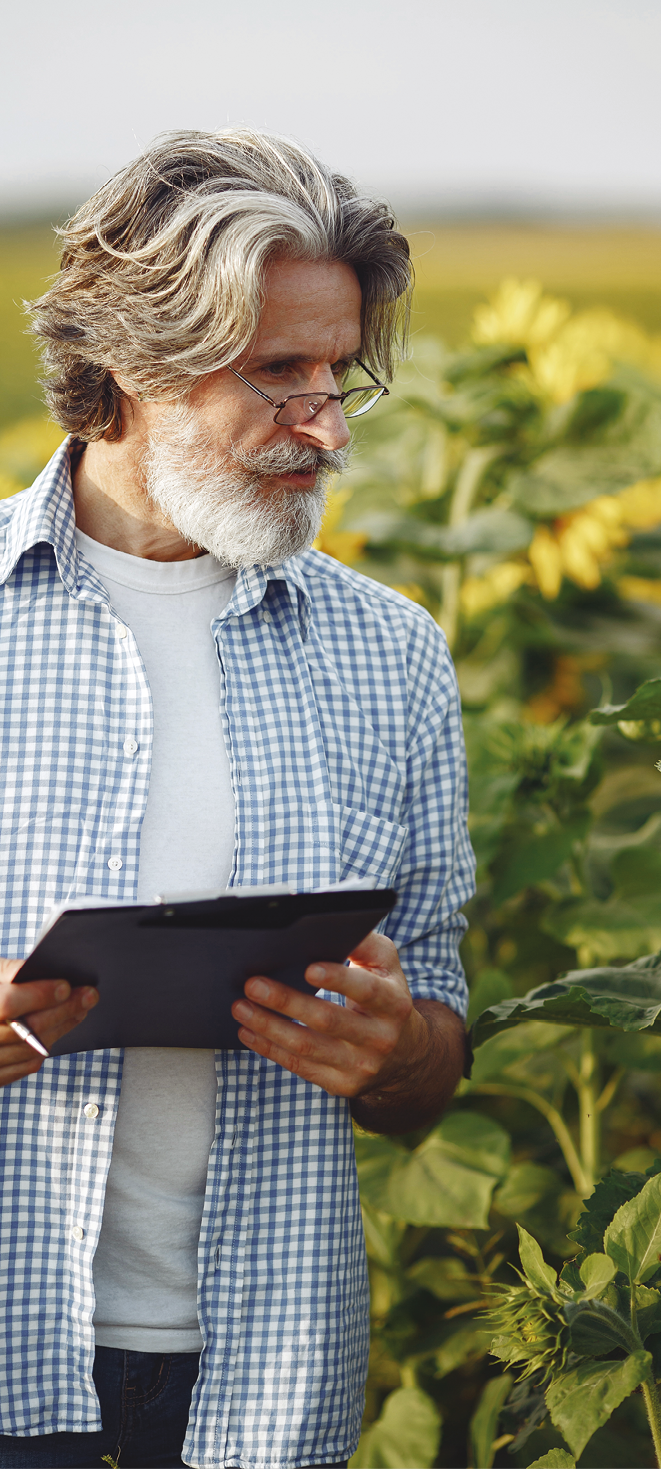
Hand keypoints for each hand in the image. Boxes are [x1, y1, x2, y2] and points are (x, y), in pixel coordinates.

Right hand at [0, 959, 97, 1085]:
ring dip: (60, 1030)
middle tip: (89, 995)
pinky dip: (43, 1049)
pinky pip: (20, 1068)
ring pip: (28, 1051)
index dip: (38, 994)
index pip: (7, 1003)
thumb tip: (42, 972)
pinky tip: (58, 1031)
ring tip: (79, 1010)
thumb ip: (6, 972)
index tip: (65, 985)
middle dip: (62, 1010)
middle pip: (25, 1030)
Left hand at [232, 931, 427, 1097]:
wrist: (405, 1053)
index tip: (307, 968)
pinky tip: (248, 1032)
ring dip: (269, 1027)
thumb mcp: (386, 965)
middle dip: (287, 1001)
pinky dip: (270, 1049)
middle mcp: (381, 1038)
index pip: (366, 990)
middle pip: (328, 1020)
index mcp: (394, 1002)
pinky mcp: (341, 1084)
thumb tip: (330, 922)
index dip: (338, 979)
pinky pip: (300, 1066)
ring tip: (240, 1007)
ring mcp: (361, 1065)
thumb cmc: (385, 994)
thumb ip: (364, 942)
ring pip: (308, 1047)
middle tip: (252, 984)